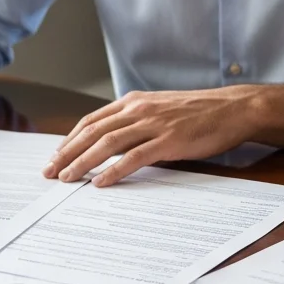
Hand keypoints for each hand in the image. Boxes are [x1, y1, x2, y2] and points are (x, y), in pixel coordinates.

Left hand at [42, 88, 257, 186]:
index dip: (70, 139)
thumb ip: (137, 122)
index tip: (56, 156)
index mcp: (135, 101)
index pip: (92, 120)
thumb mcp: (161, 109)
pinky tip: (101, 182)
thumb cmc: (199, 112)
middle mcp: (139, 109)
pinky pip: (134, 157)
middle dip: (67, 153)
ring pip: (107, 143)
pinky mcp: (169, 141)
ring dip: (83, 162)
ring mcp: (154, 124)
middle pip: (92, 131)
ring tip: (67, 178)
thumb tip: (113, 144)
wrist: (232, 108)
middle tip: (50, 172)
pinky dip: (114, 171)